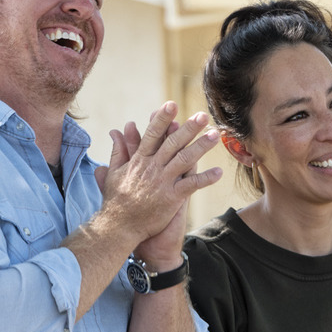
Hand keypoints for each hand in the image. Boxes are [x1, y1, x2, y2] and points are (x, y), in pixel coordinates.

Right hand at [94, 101, 221, 257]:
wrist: (118, 227)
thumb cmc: (115, 201)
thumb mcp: (113, 173)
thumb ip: (118, 151)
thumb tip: (116, 131)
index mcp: (139, 160)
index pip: (152, 135)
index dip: (162, 119)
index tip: (171, 105)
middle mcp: (152, 168)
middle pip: (173, 143)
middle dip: (188, 128)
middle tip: (203, 115)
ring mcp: (162, 182)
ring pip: (185, 160)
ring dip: (201, 146)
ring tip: (216, 135)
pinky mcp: (171, 198)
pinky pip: (191, 185)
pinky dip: (205, 179)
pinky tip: (219, 172)